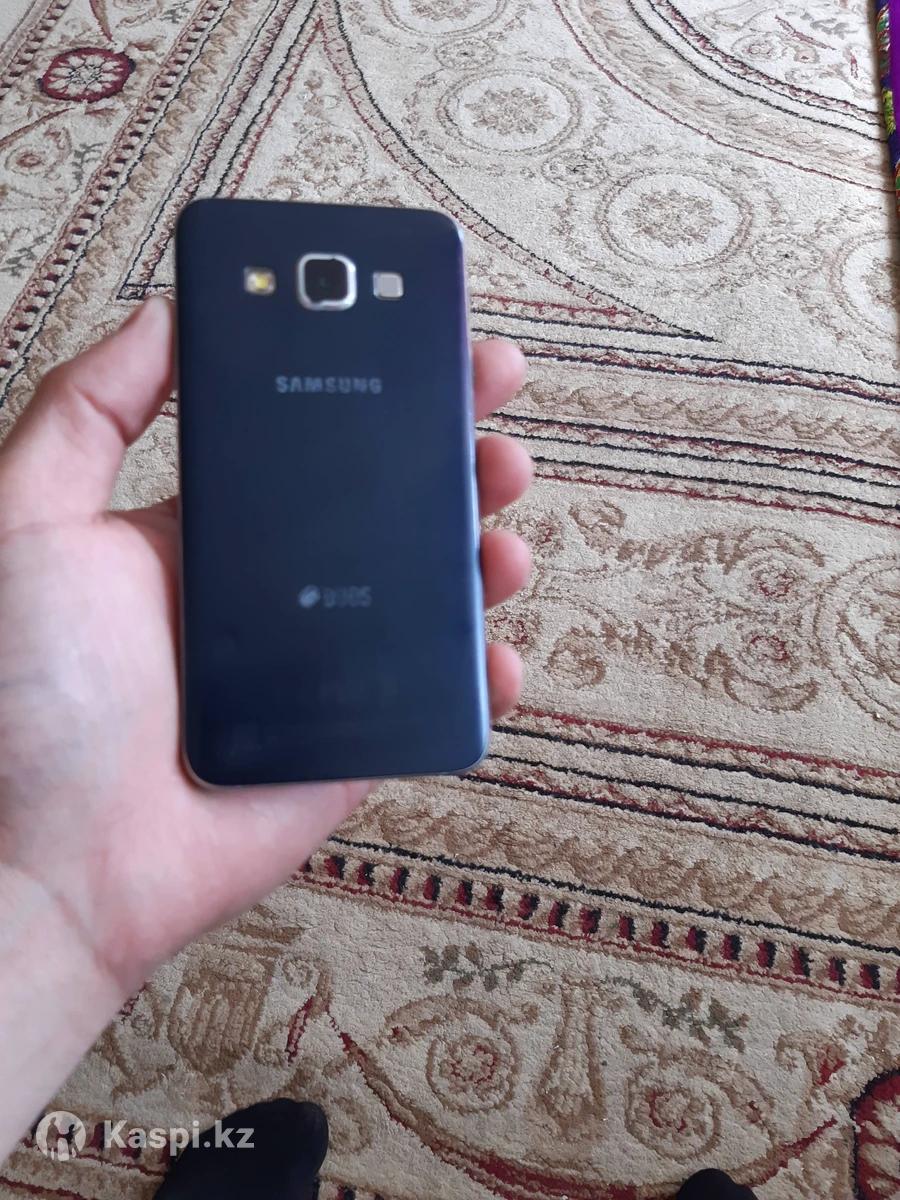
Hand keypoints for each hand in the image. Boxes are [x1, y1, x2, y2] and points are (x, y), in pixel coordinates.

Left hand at [0, 299, 530, 1151]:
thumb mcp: (27, 521)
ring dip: (481, 542)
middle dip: (450, 443)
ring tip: (502, 508)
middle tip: (491, 396)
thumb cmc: (23, 697)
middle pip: (386, 504)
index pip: (306, 439)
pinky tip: (495, 646)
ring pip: (426, 591)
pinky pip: (433, 696)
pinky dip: (480, 672)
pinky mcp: (352, 740)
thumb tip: (167, 316)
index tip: (421, 332)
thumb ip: (87, 414)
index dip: (368, 381)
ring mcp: (321, 665)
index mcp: (206, 532)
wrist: (54, 868)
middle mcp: (273, 590)